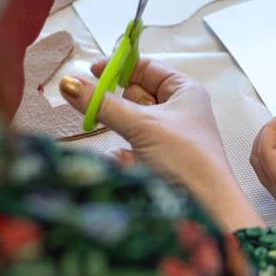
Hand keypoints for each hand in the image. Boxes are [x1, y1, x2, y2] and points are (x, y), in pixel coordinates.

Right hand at [60, 59, 262, 232]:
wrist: (206, 209)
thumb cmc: (186, 159)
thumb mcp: (142, 125)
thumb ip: (103, 104)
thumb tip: (69, 82)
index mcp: (185, 91)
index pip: (147, 68)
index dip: (120, 67)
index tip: (91, 71)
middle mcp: (178, 110)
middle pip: (135, 95)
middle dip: (117, 104)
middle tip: (98, 109)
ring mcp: (168, 136)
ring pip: (130, 123)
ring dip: (121, 131)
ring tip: (127, 143)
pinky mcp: (157, 160)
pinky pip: (130, 148)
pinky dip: (125, 155)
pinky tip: (130, 164)